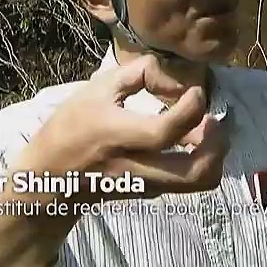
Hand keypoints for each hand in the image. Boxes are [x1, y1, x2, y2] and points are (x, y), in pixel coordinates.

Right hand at [16, 54, 229, 201]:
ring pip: (197, 183)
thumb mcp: (95, 90)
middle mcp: (135, 166)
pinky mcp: (150, 193)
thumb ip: (137, 74)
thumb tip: (173, 75)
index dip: (191, 109)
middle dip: (217, 143)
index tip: (195, 91)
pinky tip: (191, 142)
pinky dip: (200, 162)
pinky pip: (186, 183)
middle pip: (195, 172)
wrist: (49, 181)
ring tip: (207, 131)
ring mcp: (146, 185)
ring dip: (214, 156)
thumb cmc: (70, 128)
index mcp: (116, 136)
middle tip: (213, 119)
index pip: (165, 131)